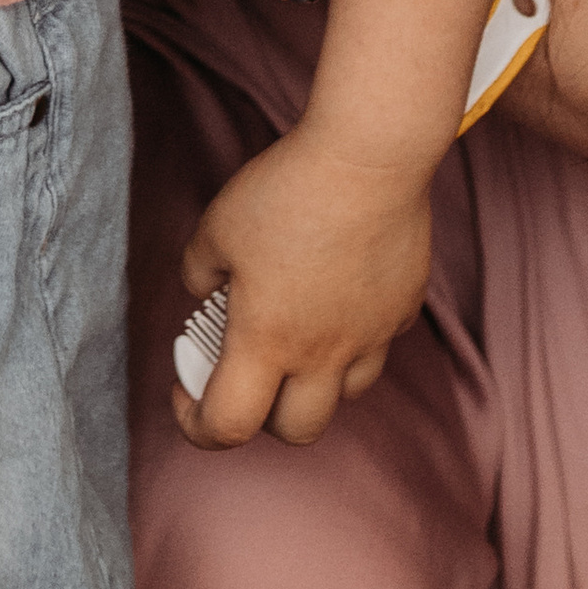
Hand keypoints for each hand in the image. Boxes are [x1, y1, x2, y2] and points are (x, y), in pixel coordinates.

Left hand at [175, 128, 430, 448]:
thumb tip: (202, 290)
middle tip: (244, 373)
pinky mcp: (402, 309)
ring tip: (296, 337)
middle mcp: (322, 353)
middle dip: (263, 416)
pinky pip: (378, 344)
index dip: (196, 425)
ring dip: (315, 383)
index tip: (185, 393)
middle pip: (296, 431)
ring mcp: (370, 335)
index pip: (227, 426)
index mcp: (267, 341)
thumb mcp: (216, 226)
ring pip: (345, 395)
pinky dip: (354, 337)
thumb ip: (199, 271)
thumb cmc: (287, 189)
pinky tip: (339, 296)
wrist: (367, 157)